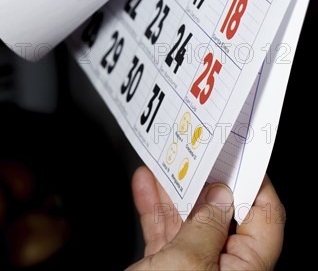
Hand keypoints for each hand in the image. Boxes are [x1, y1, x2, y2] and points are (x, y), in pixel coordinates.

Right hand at [128, 167, 284, 269]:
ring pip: (191, 224)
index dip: (257, 183)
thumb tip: (221, 195)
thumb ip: (207, 225)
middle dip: (207, 183)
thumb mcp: (188, 262)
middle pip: (225, 217)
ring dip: (174, 192)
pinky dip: (155, 212)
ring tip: (164, 164)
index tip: (244, 154)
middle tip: (199, 152)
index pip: (267, 219)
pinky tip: (145, 189)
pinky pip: (167, 238)